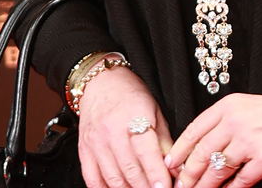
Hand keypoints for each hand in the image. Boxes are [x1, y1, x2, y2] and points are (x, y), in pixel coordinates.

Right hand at [78, 65, 174, 187]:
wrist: (99, 83)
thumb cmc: (131, 95)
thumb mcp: (155, 112)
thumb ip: (165, 142)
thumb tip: (177, 168)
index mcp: (134, 118)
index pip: (146, 152)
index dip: (156, 173)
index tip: (165, 187)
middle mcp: (112, 132)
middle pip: (130, 169)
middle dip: (146, 187)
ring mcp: (96, 144)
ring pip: (113, 178)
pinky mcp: (84, 152)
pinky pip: (93, 179)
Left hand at [164, 88, 261, 187]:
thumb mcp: (252, 108)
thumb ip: (228, 125)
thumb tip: (204, 150)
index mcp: (230, 106)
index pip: (194, 130)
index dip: (179, 151)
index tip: (169, 166)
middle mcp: (236, 121)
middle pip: (200, 154)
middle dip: (187, 176)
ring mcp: (250, 141)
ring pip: (215, 171)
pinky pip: (239, 182)